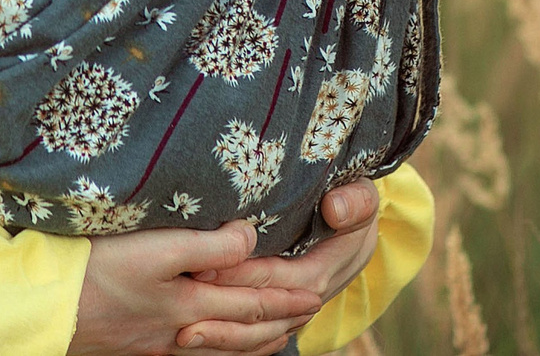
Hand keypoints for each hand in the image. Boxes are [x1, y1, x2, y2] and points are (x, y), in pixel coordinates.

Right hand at [71, 222, 314, 355]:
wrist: (46, 309)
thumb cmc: (96, 271)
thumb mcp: (155, 248)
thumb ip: (208, 244)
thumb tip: (253, 237)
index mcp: (191, 305)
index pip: (253, 304)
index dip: (287, 298)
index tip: (316, 292)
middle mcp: (181, 331)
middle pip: (244, 333)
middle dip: (280, 323)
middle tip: (308, 314)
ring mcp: (159, 343)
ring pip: (222, 348)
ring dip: (255, 341)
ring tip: (276, 335)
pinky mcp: (138, 345)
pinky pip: (197, 353)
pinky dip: (221, 349)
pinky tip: (213, 344)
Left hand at [176, 182, 383, 353]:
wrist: (358, 232)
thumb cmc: (353, 208)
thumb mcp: (360, 198)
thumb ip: (354, 202)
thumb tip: (334, 209)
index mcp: (318, 273)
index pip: (274, 277)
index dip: (240, 273)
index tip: (203, 265)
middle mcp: (302, 299)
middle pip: (256, 309)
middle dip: (218, 308)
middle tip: (178, 301)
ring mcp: (289, 311)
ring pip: (252, 333)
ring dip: (218, 335)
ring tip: (180, 333)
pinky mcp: (277, 312)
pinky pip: (251, 336)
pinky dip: (224, 341)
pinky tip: (193, 341)